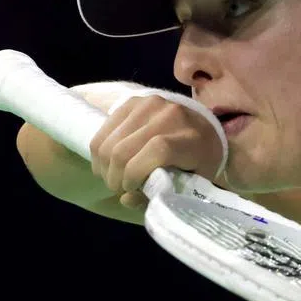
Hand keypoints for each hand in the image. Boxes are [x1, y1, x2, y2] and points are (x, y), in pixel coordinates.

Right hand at [89, 94, 224, 209]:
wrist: (201, 129)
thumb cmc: (197, 163)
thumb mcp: (190, 186)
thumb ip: (160, 197)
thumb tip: (126, 198)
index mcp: (192, 139)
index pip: (157, 150)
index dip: (136, 173)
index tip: (131, 189)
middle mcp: (171, 115)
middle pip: (125, 149)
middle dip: (114, 177)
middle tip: (119, 189)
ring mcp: (149, 104)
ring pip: (109, 142)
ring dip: (104, 167)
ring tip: (113, 178)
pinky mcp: (132, 101)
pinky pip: (103, 131)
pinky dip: (99, 153)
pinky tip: (108, 164)